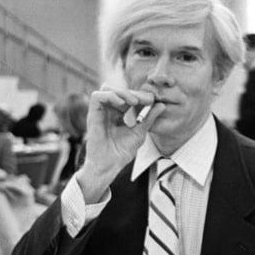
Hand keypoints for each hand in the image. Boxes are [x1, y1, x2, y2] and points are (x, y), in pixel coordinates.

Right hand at [74, 85, 163, 201]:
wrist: (110, 165)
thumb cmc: (122, 152)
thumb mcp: (140, 132)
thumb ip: (149, 118)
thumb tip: (162, 105)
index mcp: (118, 114)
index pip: (128, 96)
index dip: (140, 95)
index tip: (152, 101)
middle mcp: (108, 111)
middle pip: (118, 90)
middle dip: (133, 92)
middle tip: (146, 100)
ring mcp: (100, 112)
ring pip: (107, 89)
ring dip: (122, 92)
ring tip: (134, 102)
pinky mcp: (92, 115)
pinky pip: (97, 97)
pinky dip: (110, 96)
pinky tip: (122, 104)